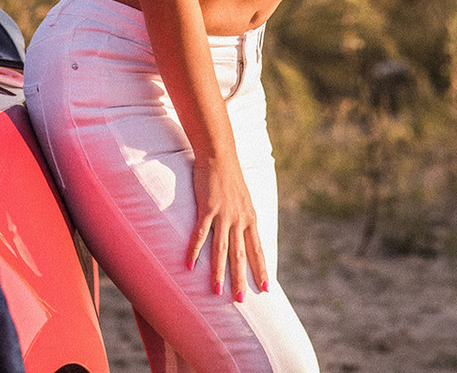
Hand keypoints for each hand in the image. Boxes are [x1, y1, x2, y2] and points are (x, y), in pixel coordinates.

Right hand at [188, 154, 268, 300]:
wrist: (219, 155)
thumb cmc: (229, 176)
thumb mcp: (244, 198)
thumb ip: (244, 215)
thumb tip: (245, 229)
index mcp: (250, 218)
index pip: (257, 250)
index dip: (261, 269)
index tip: (265, 288)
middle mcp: (239, 220)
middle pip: (240, 255)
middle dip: (241, 279)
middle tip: (240, 300)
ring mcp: (223, 215)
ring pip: (222, 250)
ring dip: (219, 272)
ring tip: (217, 291)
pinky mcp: (207, 208)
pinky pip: (200, 234)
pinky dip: (195, 251)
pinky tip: (190, 265)